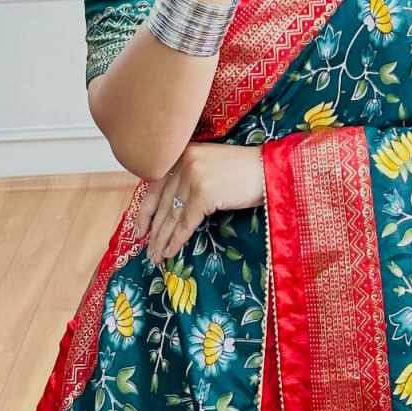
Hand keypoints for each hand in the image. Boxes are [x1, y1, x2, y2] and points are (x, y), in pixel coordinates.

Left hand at [135, 142, 264, 265]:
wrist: (272, 169)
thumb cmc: (245, 171)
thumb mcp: (210, 166)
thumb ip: (189, 177)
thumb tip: (170, 208)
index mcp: (183, 153)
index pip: (155, 185)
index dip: (146, 211)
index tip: (140, 230)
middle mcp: (184, 162)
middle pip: (163, 203)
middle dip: (154, 231)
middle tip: (148, 251)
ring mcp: (193, 177)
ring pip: (172, 215)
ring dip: (162, 240)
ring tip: (156, 257)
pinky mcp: (204, 193)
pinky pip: (186, 223)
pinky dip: (176, 240)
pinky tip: (169, 253)